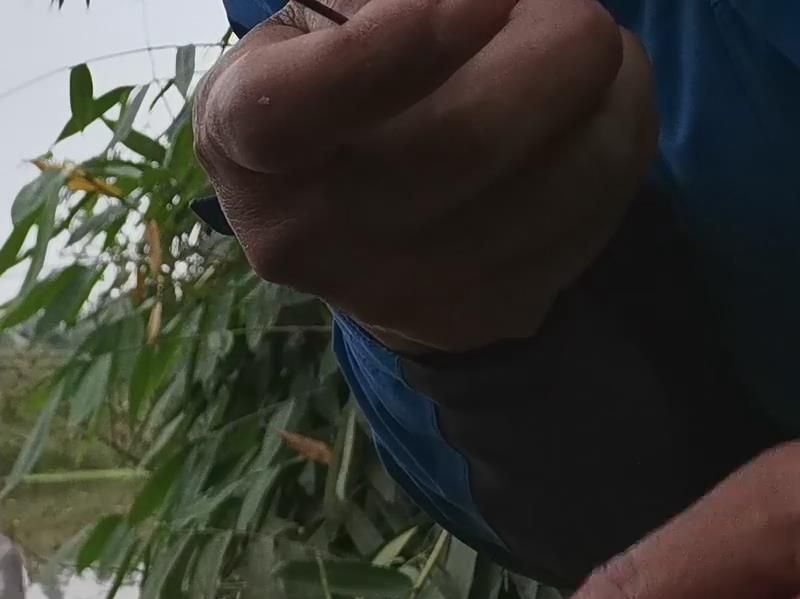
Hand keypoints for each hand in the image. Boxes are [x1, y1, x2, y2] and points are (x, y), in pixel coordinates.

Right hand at [194, 0, 656, 353]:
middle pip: (458, 140)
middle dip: (548, 39)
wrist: (369, 225)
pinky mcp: (482, 310)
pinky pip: (595, 202)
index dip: (390, 49)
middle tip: (562, 3)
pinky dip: (617, 131)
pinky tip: (582, 111)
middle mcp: (300, 233)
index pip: (286, 112)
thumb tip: (481, 2)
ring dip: (597, 81)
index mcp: (239, 139)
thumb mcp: (321, 23)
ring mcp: (394, 289)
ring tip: (570, 48)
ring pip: (553, 170)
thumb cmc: (348, 87)